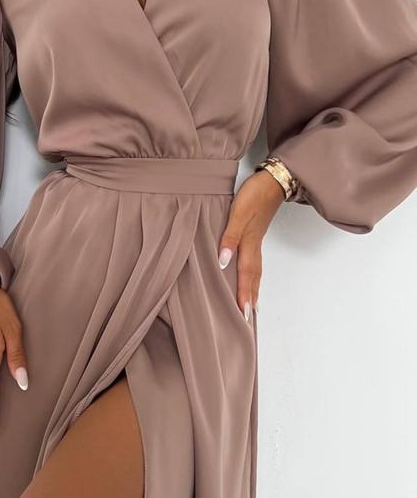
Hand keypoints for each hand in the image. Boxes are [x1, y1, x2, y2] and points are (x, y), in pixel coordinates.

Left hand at [217, 169, 284, 318]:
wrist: (273, 179)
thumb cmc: (255, 194)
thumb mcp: (238, 214)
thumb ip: (230, 237)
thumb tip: (223, 262)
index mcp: (249, 243)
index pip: (245, 274)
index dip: (243, 294)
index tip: (243, 314)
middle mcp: (254, 245)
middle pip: (253, 277)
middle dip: (250, 298)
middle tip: (248, 318)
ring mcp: (256, 240)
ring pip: (255, 271)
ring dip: (253, 288)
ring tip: (252, 305)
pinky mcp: (256, 234)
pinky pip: (254, 261)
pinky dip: (253, 274)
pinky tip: (250, 276)